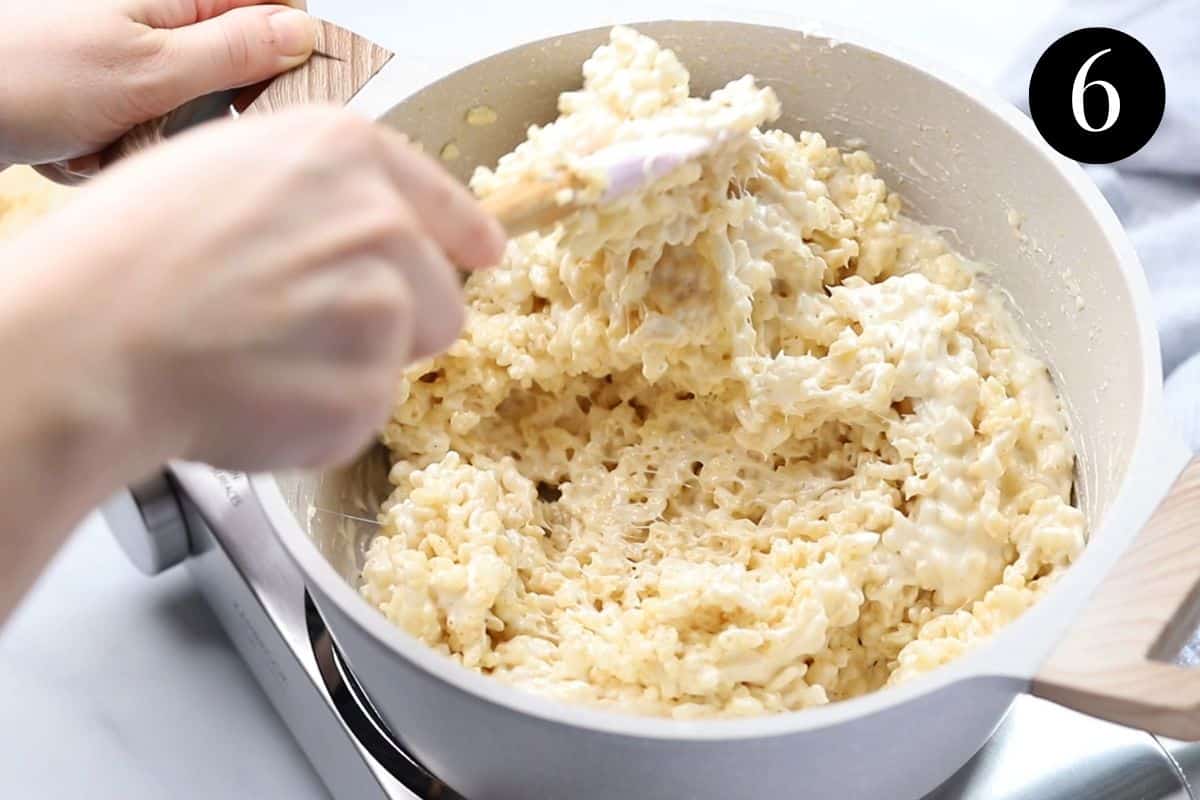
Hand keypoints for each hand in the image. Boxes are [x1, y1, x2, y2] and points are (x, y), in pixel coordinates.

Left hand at [0, 0, 315, 178]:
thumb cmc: (23, 75)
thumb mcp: (149, 70)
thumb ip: (233, 51)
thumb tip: (301, 34)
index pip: (271, 9)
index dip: (288, 54)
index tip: (283, 96)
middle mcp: (151, 23)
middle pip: (230, 73)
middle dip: (203, 117)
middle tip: (166, 126)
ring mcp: (121, 61)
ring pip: (181, 116)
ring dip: (146, 143)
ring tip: (101, 138)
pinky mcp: (97, 100)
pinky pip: (134, 138)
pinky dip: (108, 154)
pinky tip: (76, 146)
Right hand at [0, 107, 505, 474]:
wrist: (87, 339)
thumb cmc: (132, 254)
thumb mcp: (228, 169)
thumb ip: (323, 189)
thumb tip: (386, 219)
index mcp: (346, 153)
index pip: (448, 205)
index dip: (462, 236)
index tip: (482, 253)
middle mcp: (381, 223)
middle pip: (441, 296)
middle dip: (392, 320)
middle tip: (302, 326)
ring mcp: (380, 309)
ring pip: (405, 357)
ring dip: (354, 368)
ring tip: (267, 356)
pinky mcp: (365, 390)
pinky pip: (363, 412)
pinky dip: (320, 418)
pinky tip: (260, 393)